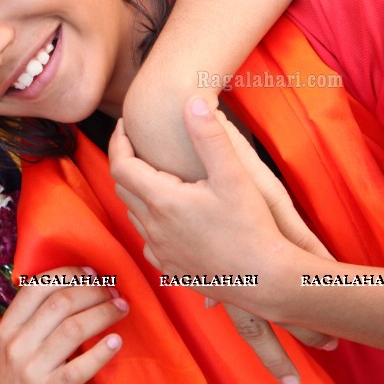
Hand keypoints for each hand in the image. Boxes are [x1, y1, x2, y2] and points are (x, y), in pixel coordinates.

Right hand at [0, 267, 125, 383]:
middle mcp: (17, 344)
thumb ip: (32, 320)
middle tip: (112, 292)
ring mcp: (33, 369)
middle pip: (60, 303)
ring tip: (120, 309)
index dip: (68, 274)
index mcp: (7, 327)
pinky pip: (80, 367)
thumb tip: (73, 287)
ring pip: (74, 328)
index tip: (91, 273)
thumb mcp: (11, 345)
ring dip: (103, 313)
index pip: (36, 287)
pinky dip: (101, 352)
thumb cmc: (15, 378)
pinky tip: (116, 342)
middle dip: (92, 291)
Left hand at [109, 98, 337, 383]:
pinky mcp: (169, 269)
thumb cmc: (252, 227)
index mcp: (161, 200)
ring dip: (140, 192)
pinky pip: (148, 240)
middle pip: (124, 188)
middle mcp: (152, 227)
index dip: (118, 142)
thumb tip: (192, 102)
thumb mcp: (234, 176)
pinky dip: (152, 221)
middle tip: (142, 147)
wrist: (265, 280)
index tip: (125, 126)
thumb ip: (210, 136)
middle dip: (129, 164)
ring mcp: (159, 251)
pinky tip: (171, 215)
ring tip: (160, 177)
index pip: (120, 165)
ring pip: (135, 214)